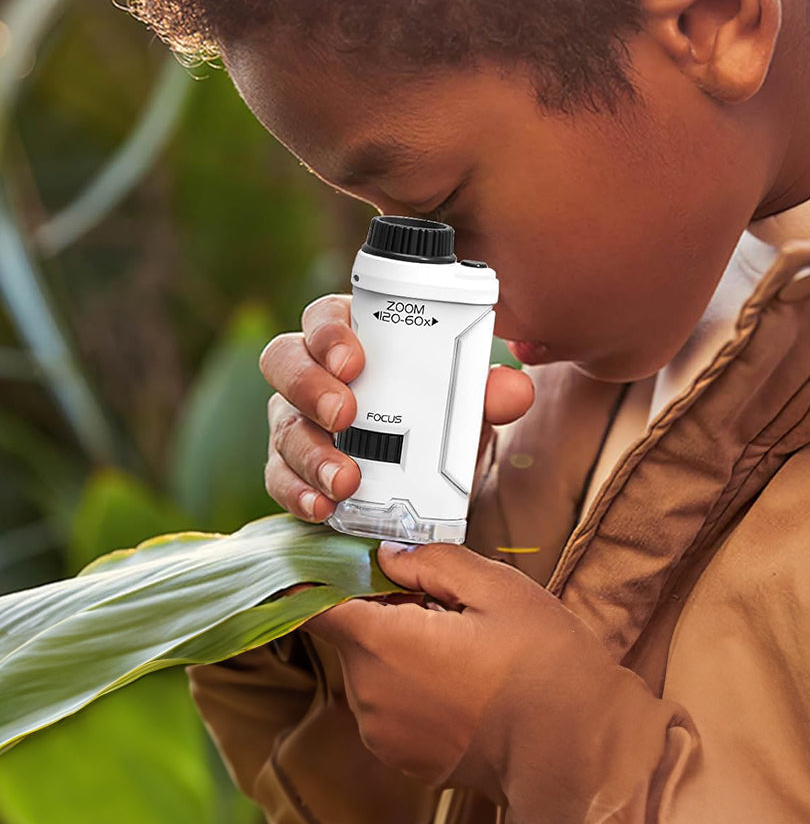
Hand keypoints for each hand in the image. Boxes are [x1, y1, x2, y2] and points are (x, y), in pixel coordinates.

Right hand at [259, 293, 534, 521]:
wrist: (429, 479)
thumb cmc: (437, 420)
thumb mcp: (465, 406)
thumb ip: (488, 393)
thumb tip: (515, 388)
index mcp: (352, 339)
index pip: (324, 317)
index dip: (328, 333)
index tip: (352, 360)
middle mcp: (313, 374)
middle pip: (284, 361)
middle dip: (309, 386)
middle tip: (345, 414)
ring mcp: (296, 421)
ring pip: (282, 425)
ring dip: (310, 452)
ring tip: (344, 479)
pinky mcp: (290, 468)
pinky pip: (279, 477)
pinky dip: (298, 492)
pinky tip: (322, 506)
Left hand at [302, 542, 615, 790]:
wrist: (575, 751)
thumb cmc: (543, 666)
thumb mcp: (495, 588)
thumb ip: (431, 561)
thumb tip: (388, 556)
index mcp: (386, 646)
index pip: (316, 606)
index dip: (321, 578)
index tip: (336, 561)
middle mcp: (372, 695)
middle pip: (352, 634)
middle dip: (383, 610)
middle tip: (441, 602)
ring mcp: (385, 733)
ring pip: (372, 668)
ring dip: (399, 648)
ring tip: (461, 645)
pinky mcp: (404, 756)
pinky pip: (390, 703)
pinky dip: (412, 684)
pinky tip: (462, 679)